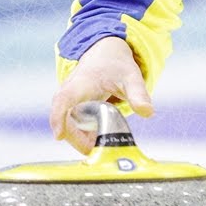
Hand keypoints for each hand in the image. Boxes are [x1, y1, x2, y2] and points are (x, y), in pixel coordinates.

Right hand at [49, 37, 153, 153]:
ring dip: (80, 140)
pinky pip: (71, 127)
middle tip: (95, 151)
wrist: (104, 54)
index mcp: (80, 83)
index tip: (59, 136)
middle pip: (63, 120)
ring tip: (100, 148)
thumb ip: (138, 94)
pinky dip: (82, 137)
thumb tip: (147, 112)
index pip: (63, 100)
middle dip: (76, 138)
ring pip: (66, 126)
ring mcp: (66, 103)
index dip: (58, 118)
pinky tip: (98, 142)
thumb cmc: (114, 65)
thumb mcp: (131, 76)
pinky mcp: (69, 110)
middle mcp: (68, 93)